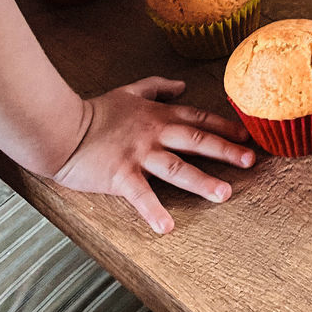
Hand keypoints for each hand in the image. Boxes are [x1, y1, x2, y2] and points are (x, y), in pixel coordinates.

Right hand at [53, 77, 254, 234]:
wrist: (60, 127)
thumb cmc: (96, 111)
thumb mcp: (129, 90)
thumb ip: (157, 86)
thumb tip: (181, 85)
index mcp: (159, 115)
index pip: (199, 119)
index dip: (224, 126)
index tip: (247, 134)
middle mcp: (155, 134)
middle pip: (197, 141)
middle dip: (226, 150)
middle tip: (250, 161)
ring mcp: (139, 155)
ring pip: (177, 168)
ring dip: (202, 181)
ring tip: (225, 194)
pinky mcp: (120, 175)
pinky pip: (140, 195)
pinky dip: (153, 211)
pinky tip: (167, 227)